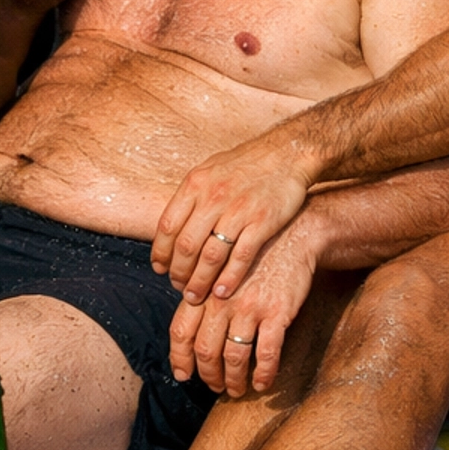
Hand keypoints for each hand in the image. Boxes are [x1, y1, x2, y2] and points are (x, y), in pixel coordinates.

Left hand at [150, 133, 309, 307]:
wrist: (288, 153)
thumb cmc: (248, 163)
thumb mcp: (211, 170)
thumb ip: (192, 196)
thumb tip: (171, 224)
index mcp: (196, 184)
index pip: (167, 226)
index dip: (160, 253)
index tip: (161, 269)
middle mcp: (213, 197)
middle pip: (186, 245)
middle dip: (179, 273)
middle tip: (179, 287)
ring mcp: (238, 211)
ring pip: (210, 256)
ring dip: (200, 281)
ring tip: (195, 296)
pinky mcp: (262, 223)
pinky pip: (241, 257)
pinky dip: (229, 278)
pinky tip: (222, 291)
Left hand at [169, 213, 321, 396]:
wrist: (295, 236)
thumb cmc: (256, 256)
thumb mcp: (222, 270)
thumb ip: (204, 295)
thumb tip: (190, 329)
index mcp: (205, 289)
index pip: (181, 331)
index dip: (180, 358)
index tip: (183, 375)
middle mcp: (222, 300)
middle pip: (206, 350)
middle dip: (209, 375)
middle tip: (215, 386)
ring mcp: (249, 307)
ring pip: (234, 357)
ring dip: (234, 380)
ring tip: (237, 389)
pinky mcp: (277, 312)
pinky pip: (266, 353)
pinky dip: (263, 373)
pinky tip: (263, 383)